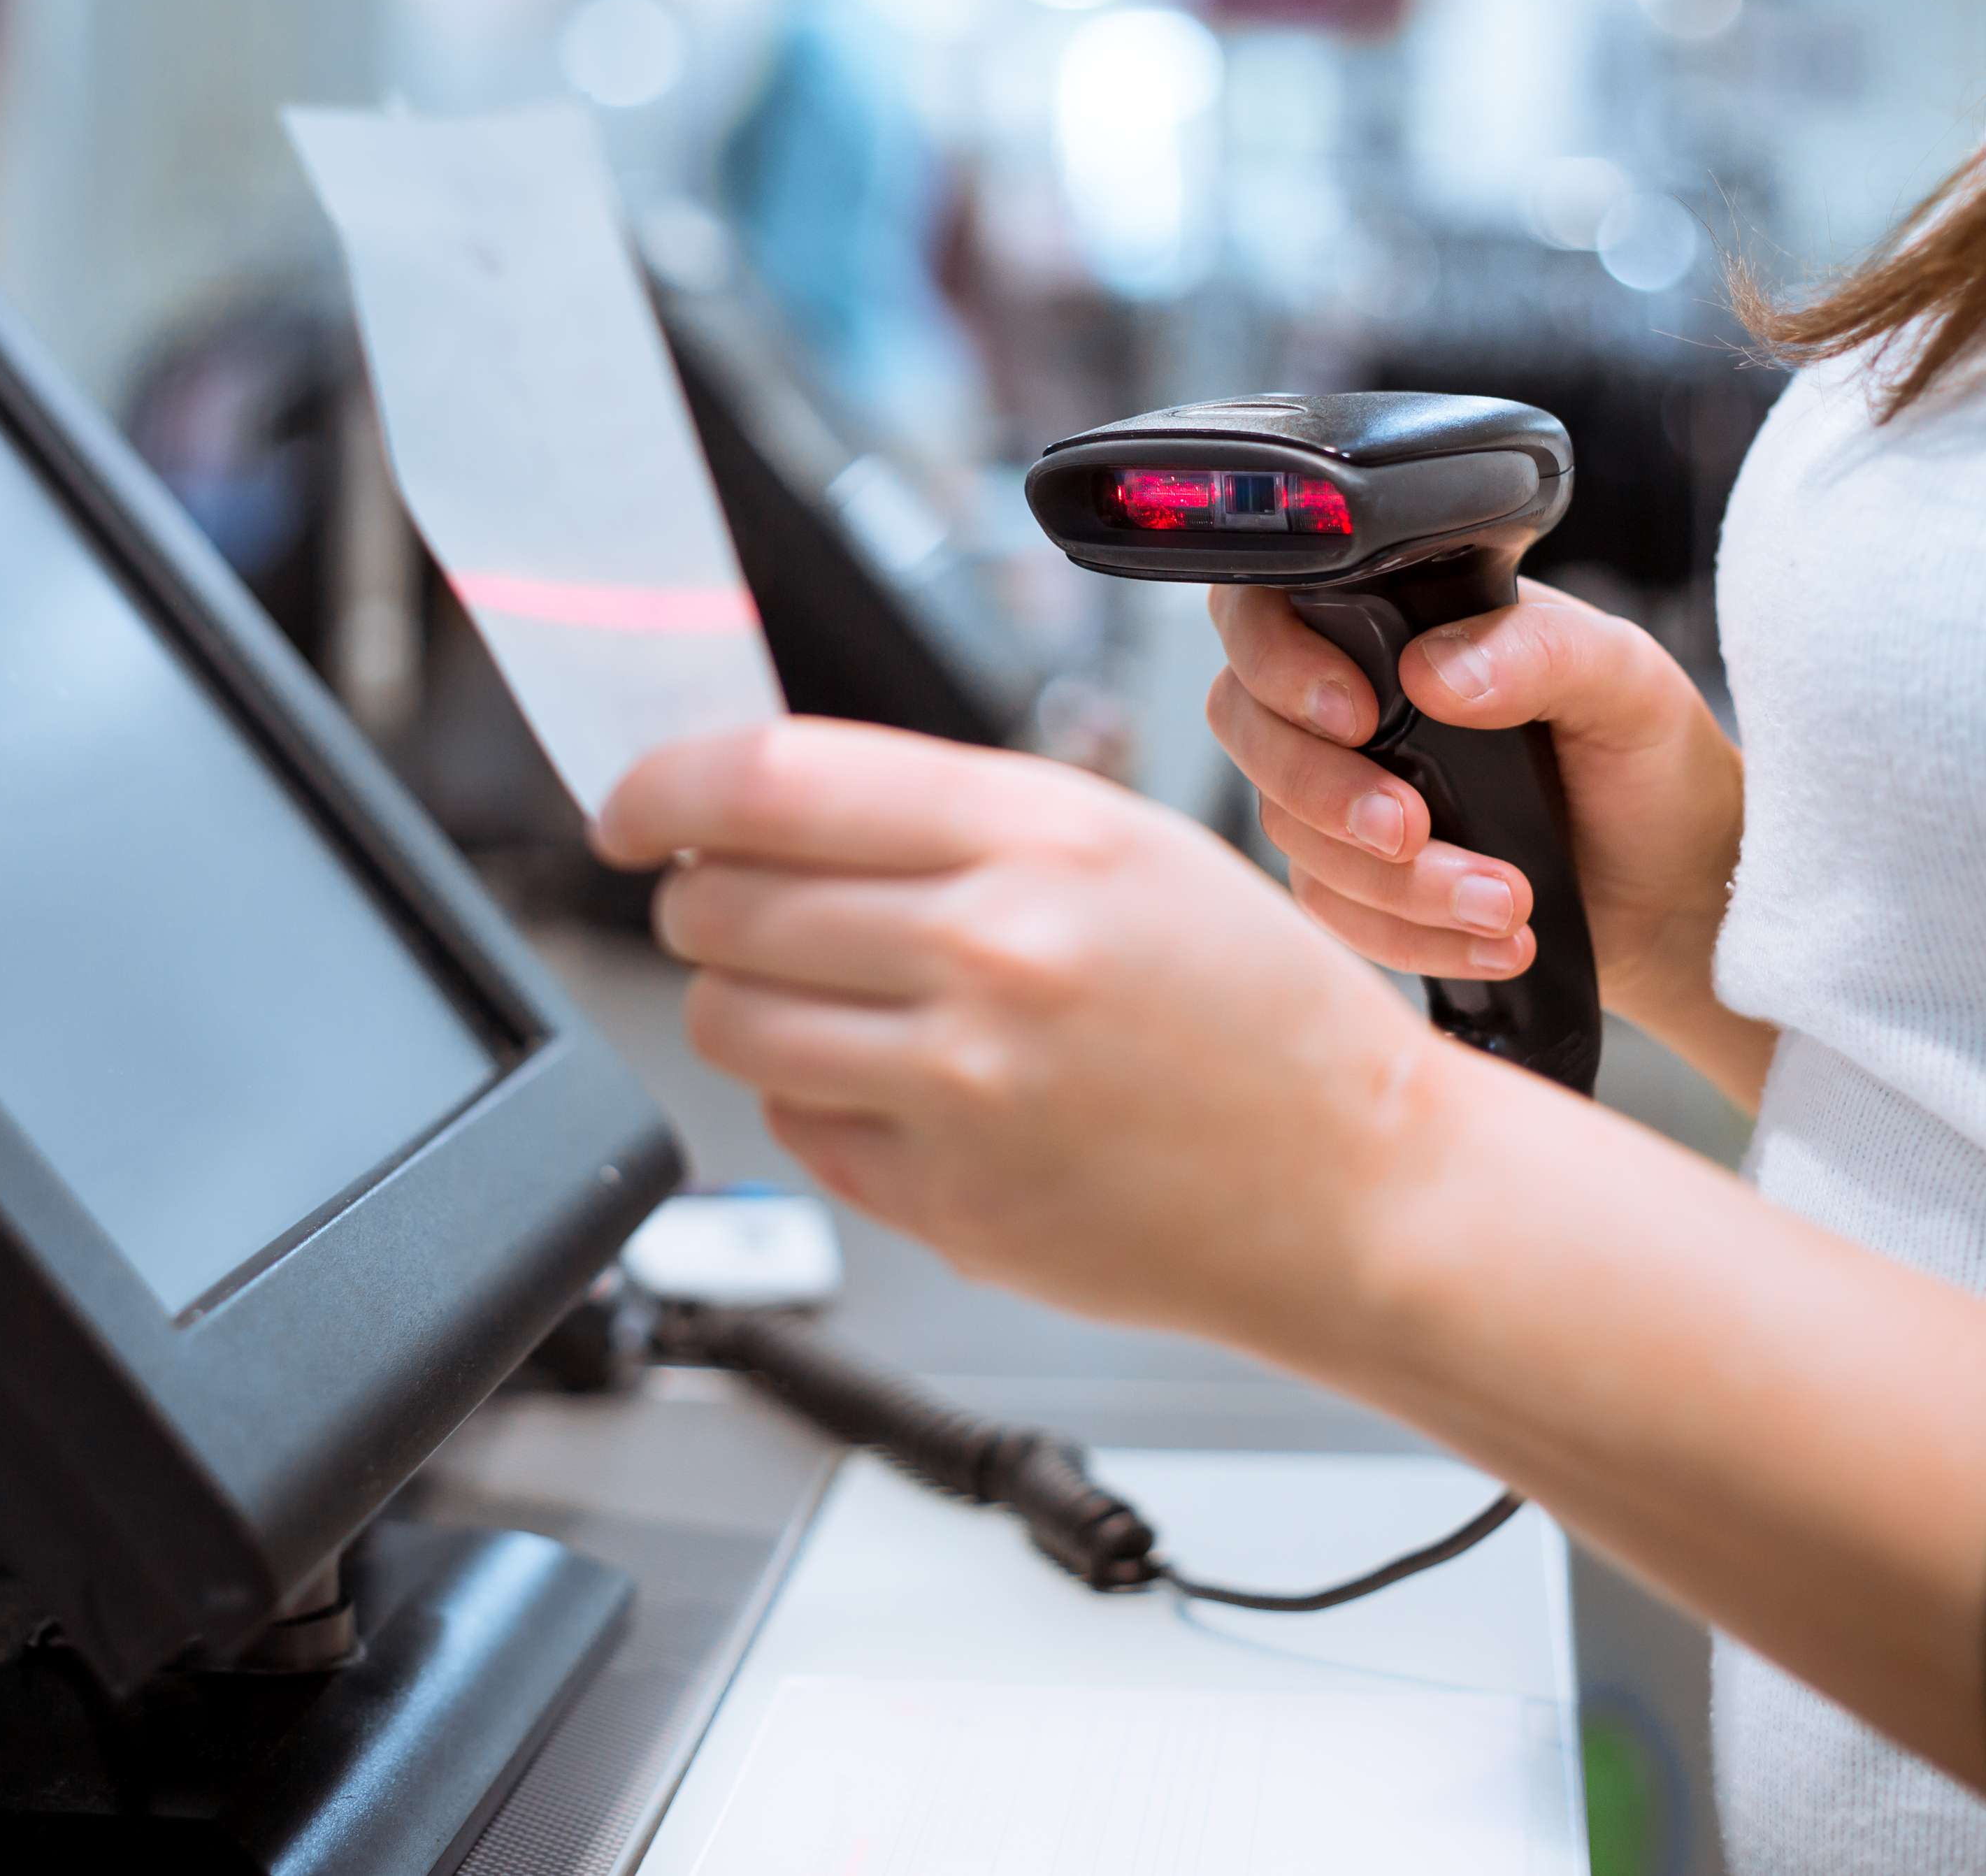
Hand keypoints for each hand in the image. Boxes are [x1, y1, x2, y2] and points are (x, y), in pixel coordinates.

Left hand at [593, 717, 1486, 1358]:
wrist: (1356, 1184)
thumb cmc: (1253, 1008)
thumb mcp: (1122, 845)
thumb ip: (942, 813)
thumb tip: (753, 803)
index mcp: (1040, 836)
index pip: (767, 782)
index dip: (660, 789)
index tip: (629, 807)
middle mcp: (993, 954)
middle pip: (722, 905)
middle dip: (703, 900)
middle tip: (742, 904)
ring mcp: (963, 1089)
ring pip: (727, 1019)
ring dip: (742, 999)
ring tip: (831, 997)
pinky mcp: (945, 1202)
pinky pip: (792, 1121)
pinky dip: (814, 1095)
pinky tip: (904, 1083)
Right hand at [1203, 581, 1768, 1097]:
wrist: (1679, 891)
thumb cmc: (1653, 766)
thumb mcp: (1625, 681)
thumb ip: (1540, 651)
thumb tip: (1433, 673)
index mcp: (1402, 622)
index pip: (1272, 608)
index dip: (1278, 659)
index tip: (1354, 714)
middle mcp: (1355, 699)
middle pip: (1246, 723)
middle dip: (1321, 789)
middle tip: (1412, 829)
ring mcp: (1347, 791)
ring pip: (1288, 830)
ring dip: (1393, 883)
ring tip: (1504, 904)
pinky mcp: (1359, 879)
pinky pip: (1330, 909)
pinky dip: (1406, 936)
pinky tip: (1491, 942)